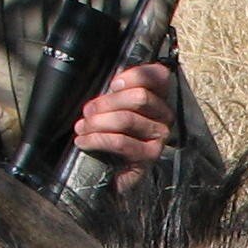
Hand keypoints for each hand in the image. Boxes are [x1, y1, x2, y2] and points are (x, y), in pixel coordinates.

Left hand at [71, 61, 174, 188]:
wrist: (110, 171)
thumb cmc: (111, 134)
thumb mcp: (113, 106)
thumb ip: (115, 91)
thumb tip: (109, 78)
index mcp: (158, 96)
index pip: (158, 75)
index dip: (134, 76)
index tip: (112, 85)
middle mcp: (165, 115)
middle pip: (140, 97)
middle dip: (106, 103)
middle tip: (88, 112)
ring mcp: (160, 135)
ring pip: (127, 119)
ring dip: (98, 123)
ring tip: (82, 128)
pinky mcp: (150, 155)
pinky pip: (121, 142)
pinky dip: (97, 140)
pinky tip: (84, 141)